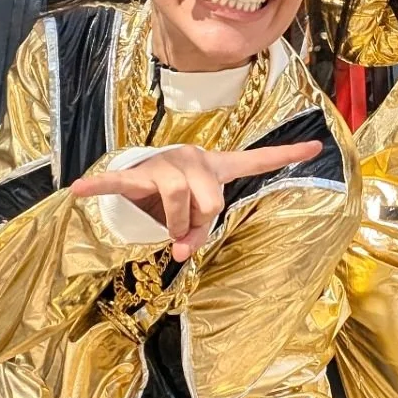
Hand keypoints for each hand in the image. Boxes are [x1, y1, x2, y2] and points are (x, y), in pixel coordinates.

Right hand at [74, 140, 321, 260]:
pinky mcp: (135, 174)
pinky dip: (101, 188)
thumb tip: (183, 252)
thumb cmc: (177, 196)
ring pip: (181, 199)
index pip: (256, 160)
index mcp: (215, 165)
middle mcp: (193, 158)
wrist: (140, 174)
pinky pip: (120, 182)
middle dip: (201, 225)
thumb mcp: (194, 212)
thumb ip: (200, 228)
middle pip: (212, 198)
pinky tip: (79, 189)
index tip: (318, 145)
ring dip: (176, 225)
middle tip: (188, 237)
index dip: (287, 154)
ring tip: (169, 235)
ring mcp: (163, 164)